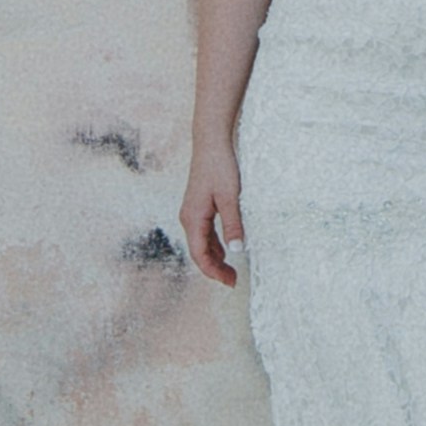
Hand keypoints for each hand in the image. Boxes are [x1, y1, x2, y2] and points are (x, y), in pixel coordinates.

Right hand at [178, 147, 246, 286]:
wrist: (210, 143)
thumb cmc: (220, 167)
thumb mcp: (230, 197)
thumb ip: (233, 225)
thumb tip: (236, 251)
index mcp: (193, 218)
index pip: (199, 254)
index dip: (214, 272)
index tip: (230, 282)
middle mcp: (188, 218)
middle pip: (198, 252)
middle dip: (215, 268)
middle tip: (233, 280)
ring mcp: (192, 212)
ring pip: (201, 243)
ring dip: (214, 258)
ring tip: (231, 270)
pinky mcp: (198, 207)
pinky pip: (204, 233)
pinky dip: (214, 245)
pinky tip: (226, 250)